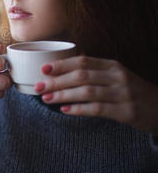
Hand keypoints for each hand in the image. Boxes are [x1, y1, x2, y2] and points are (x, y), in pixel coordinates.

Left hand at [34, 55, 157, 135]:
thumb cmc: (133, 91)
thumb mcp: (117, 75)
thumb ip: (95, 69)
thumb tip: (67, 63)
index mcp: (113, 65)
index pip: (83, 61)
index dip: (62, 64)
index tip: (43, 69)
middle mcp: (118, 77)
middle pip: (81, 76)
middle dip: (57, 81)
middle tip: (38, 86)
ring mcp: (123, 94)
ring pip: (87, 92)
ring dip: (63, 95)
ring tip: (46, 98)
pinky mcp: (126, 112)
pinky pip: (98, 109)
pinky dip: (79, 109)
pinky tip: (65, 110)